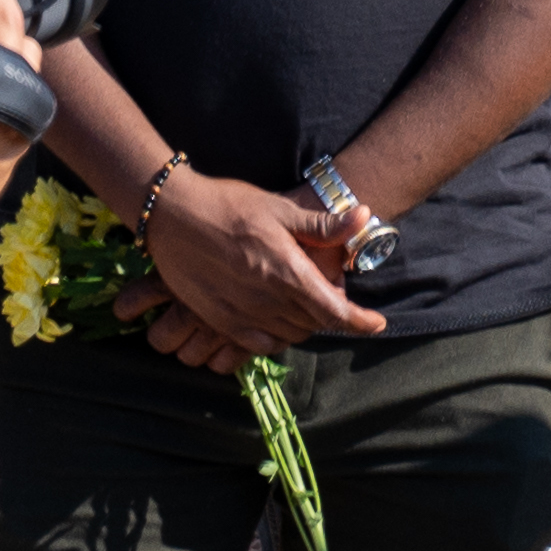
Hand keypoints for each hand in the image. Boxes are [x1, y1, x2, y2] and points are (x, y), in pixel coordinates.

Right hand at [134, 170, 390, 361]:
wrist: (173, 216)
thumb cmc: (230, 205)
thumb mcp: (279, 209)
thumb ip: (322, 224)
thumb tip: (363, 216)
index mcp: (286, 272)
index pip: (333, 310)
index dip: (359, 321)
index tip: (377, 324)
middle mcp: (266, 300)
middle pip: (314, 324)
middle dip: (331, 314)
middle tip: (334, 294)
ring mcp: (241, 315)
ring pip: (289, 336)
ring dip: (305, 325)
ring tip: (307, 304)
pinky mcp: (220, 322)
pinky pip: (258, 345)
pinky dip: (277, 337)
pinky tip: (277, 319)